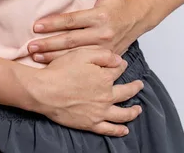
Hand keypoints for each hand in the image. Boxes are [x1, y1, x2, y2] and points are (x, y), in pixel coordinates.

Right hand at [24, 47, 144, 136]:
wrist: (44, 91)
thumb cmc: (60, 71)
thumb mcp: (82, 53)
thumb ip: (104, 55)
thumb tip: (120, 60)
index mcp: (105, 77)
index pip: (119, 70)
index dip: (121, 66)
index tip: (122, 64)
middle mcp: (106, 96)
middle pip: (126, 92)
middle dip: (135, 87)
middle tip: (139, 85)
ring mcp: (99, 111)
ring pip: (123, 114)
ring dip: (133, 112)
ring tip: (138, 109)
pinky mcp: (90, 123)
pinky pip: (109, 129)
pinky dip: (118, 130)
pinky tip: (124, 130)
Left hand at [28, 0, 147, 63]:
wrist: (138, 18)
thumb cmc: (119, 2)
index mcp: (100, 17)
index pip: (71, 21)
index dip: (53, 23)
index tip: (36, 26)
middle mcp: (102, 34)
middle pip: (70, 41)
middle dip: (48, 44)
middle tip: (30, 47)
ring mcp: (103, 49)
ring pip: (74, 55)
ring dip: (53, 57)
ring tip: (35, 57)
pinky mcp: (105, 57)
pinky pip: (83, 63)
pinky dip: (66, 64)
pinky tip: (52, 66)